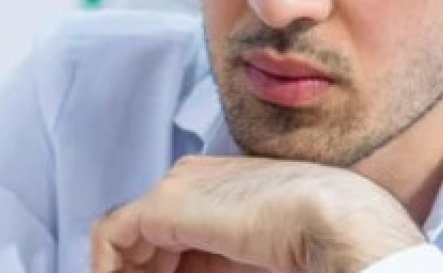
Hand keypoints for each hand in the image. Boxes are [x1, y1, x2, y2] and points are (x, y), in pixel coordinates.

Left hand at [90, 156, 426, 272]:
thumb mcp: (257, 257)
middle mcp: (192, 179)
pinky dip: (108, 268)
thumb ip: (225, 263)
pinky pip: (112, 237)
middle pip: (144, 233)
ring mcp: (176, 186)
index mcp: (218, 187)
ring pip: (125, 237)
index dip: (161, 270)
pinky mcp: (162, 204)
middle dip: (141, 272)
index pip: (169, 231)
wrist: (334, 218)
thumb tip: (200, 271)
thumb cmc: (316, 240)